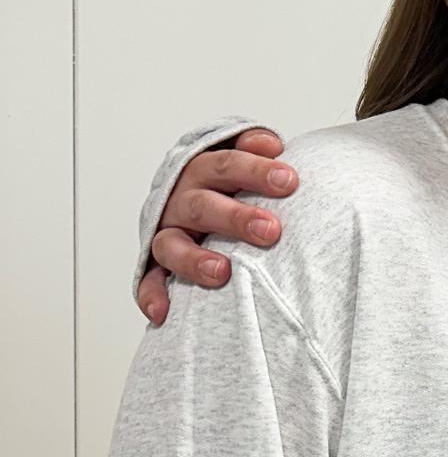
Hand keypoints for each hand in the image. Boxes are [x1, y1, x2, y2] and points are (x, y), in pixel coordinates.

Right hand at [138, 129, 297, 326]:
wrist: (194, 199)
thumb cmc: (232, 184)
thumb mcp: (243, 157)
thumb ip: (256, 147)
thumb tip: (271, 144)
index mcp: (202, 171)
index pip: (225, 165)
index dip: (254, 171)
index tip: (289, 181)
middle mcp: (180, 201)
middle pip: (202, 205)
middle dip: (236, 218)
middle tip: (272, 230)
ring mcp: (167, 234)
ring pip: (171, 244)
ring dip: (195, 258)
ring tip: (223, 272)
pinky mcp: (157, 264)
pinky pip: (149, 281)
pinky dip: (152, 295)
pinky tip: (163, 312)